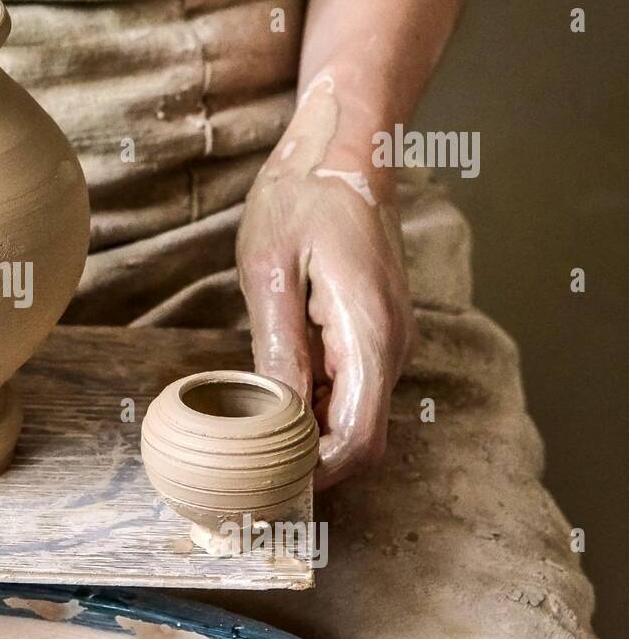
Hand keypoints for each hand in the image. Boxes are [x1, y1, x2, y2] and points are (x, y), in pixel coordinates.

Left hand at [236, 73, 416, 488]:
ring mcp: (385, 339)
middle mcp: (389, 345)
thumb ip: (278, 345)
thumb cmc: (302, 198)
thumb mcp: (270, 268)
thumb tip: (276, 414)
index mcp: (368, 333)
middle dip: (312, 465)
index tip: (269, 486)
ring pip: (354, 416)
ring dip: (310, 437)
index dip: (319, 473)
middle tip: (249, 479)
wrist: (343, 151)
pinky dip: (314, 407)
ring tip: (249, 447)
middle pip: (361, 438)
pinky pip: (348, 388)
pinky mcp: (371, 331)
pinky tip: (269, 404)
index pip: (359, 437)